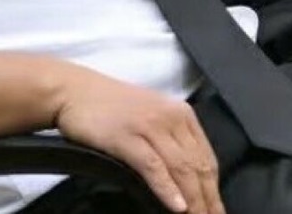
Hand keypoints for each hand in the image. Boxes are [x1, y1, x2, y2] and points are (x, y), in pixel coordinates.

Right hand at [55, 67, 224, 213]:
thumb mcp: (151, 118)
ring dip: (194, 201)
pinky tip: (177, 207)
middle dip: (208, 201)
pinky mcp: (128, 137)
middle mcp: (170, 117)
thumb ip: (171, 141)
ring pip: (181, 169)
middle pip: (198, 167)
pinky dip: (167, 189)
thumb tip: (189, 181)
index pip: (207, 159)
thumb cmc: (111, 108)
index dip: (214, 191)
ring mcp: (149, 126)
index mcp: (180, 113)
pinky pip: (154, 166)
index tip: (216, 211)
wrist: (74, 91)